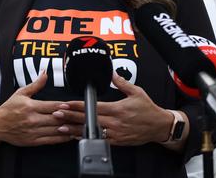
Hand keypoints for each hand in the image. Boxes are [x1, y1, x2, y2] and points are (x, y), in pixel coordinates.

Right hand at [0, 71, 72, 147]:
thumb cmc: (8, 109)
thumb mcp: (21, 93)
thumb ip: (36, 84)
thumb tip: (45, 73)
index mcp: (31, 106)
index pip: (52, 105)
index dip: (64, 106)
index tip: (73, 105)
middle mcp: (33, 119)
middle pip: (56, 118)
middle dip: (69, 117)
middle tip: (80, 116)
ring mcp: (33, 131)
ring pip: (55, 130)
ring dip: (68, 128)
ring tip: (78, 126)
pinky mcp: (32, 141)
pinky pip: (50, 140)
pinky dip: (61, 138)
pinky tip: (70, 135)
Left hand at [55, 73, 172, 145]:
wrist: (159, 126)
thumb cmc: (148, 109)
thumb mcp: (137, 92)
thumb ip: (122, 83)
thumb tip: (113, 73)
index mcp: (118, 109)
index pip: (93, 107)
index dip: (77, 105)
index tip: (66, 104)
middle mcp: (115, 122)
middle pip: (88, 119)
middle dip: (70, 116)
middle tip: (57, 114)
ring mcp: (115, 133)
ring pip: (91, 131)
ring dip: (74, 129)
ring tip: (61, 127)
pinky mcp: (117, 141)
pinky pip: (99, 140)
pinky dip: (87, 138)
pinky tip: (76, 136)